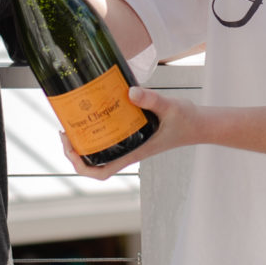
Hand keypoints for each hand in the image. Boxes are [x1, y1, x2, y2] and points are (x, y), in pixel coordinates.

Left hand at [61, 84, 196, 179]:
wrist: (200, 124)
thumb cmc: (187, 119)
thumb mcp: (171, 107)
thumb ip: (152, 99)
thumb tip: (130, 92)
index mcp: (134, 153)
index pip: (102, 173)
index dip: (81, 166)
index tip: (71, 147)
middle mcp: (129, 152)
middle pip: (93, 165)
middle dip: (74, 152)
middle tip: (65, 130)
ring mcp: (131, 145)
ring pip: (99, 153)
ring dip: (82, 142)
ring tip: (72, 122)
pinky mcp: (134, 135)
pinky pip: (109, 140)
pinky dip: (97, 131)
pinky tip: (95, 113)